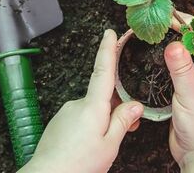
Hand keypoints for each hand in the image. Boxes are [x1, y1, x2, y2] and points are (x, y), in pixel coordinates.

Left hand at [19, 29, 142, 172]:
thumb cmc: (77, 165)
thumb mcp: (109, 145)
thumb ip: (123, 122)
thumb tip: (134, 105)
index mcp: (92, 106)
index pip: (103, 70)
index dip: (108, 50)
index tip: (110, 33)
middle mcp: (77, 104)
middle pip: (102, 97)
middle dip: (115, 109)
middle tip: (127, 128)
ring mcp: (65, 113)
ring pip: (91, 112)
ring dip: (101, 122)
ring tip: (101, 147)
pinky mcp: (58, 123)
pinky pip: (78, 120)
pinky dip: (88, 128)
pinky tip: (87, 147)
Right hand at [165, 25, 193, 172]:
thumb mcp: (192, 96)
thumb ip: (182, 69)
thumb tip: (173, 44)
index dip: (193, 23)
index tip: (172, 16)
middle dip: (181, 29)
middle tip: (160, 21)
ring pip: (187, 54)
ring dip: (174, 43)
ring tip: (156, 33)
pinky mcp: (187, 91)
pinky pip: (178, 69)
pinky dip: (168, 60)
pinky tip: (155, 56)